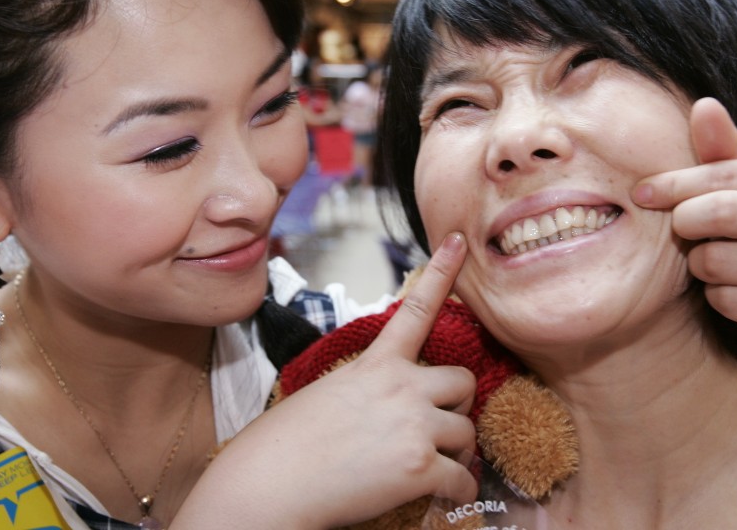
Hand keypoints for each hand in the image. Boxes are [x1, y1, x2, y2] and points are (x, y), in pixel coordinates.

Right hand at [175, 233, 476, 528]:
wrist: (268, 484)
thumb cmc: (283, 445)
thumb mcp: (326, 394)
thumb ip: (366, 389)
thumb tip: (390, 410)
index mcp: (374, 364)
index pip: (416, 308)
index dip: (442, 272)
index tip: (459, 242)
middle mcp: (401, 386)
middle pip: (464, 381)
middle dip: (457, 405)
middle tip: (438, 427)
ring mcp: (413, 424)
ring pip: (468, 432)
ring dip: (456, 451)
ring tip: (429, 466)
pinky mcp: (420, 467)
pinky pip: (464, 478)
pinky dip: (457, 490)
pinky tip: (440, 495)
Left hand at [633, 98, 736, 386]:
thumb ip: (718, 151)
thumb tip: (704, 105)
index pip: (722, 176)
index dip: (672, 185)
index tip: (641, 193)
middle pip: (718, 215)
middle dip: (686, 225)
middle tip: (686, 230)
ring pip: (716, 262)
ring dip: (700, 264)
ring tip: (716, 259)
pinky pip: (726, 301)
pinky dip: (716, 297)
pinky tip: (733, 288)